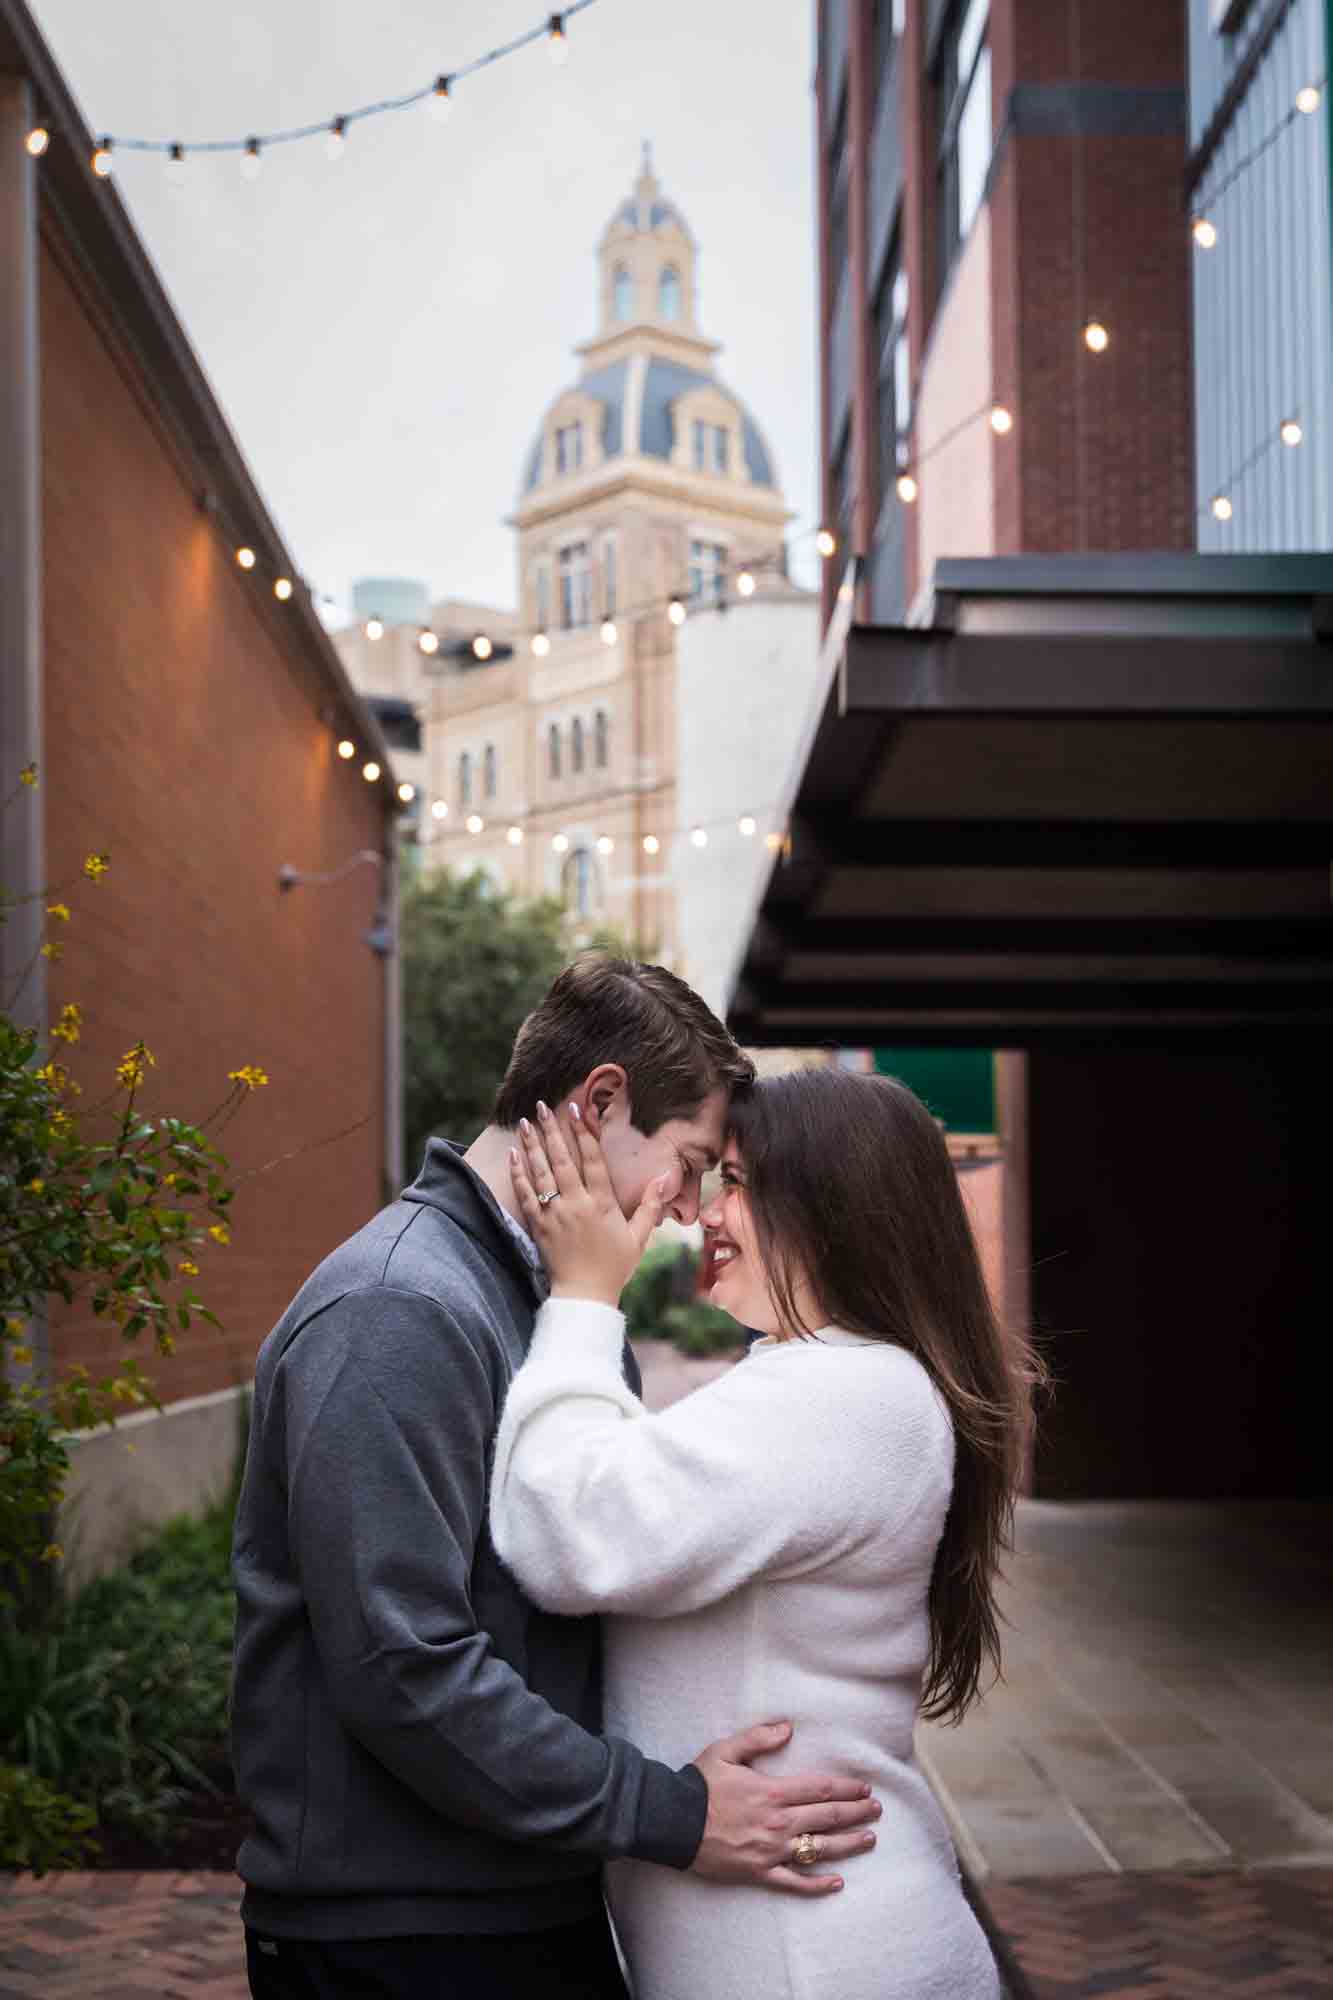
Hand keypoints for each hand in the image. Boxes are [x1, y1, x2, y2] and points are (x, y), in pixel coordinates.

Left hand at [510, 1101, 665, 1305]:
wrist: (584, 1296)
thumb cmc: (614, 1267)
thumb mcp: (639, 1237)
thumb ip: (651, 1206)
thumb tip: (664, 1177)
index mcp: (602, 1204)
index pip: (592, 1160)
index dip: (584, 1133)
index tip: (577, 1109)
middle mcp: (577, 1204)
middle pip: (562, 1159)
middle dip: (552, 1130)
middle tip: (542, 1106)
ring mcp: (555, 1214)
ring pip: (541, 1173)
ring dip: (533, 1145)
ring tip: (526, 1122)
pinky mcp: (538, 1226)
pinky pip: (525, 1194)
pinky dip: (518, 1174)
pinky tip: (514, 1155)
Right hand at [689, 1722, 879, 1894]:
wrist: (674, 1822)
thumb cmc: (700, 1784)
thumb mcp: (726, 1750)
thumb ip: (758, 1737)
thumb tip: (788, 1728)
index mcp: (773, 1791)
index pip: (820, 1789)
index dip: (846, 1788)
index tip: (865, 1788)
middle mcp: (778, 1823)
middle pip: (827, 1818)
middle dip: (856, 1813)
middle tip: (877, 1810)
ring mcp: (771, 1851)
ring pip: (819, 1850)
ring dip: (848, 1845)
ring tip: (869, 1839)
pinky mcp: (760, 1873)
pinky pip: (795, 1883)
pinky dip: (817, 1885)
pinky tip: (837, 1883)